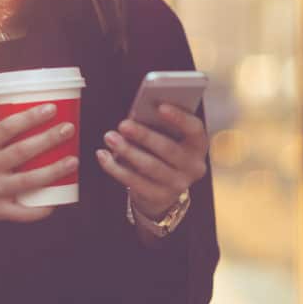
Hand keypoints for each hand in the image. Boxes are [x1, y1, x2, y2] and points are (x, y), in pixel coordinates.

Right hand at [0, 103, 76, 243]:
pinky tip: (58, 200)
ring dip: (53, 171)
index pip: (6, 128)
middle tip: (68, 129)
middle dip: (48, 139)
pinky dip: (42, 209)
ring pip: (28, 181)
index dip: (29, 117)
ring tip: (73, 161)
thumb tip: (32, 121)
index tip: (51, 108)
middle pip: (21, 152)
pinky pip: (24, 212)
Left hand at [96, 104, 208, 220]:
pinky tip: (103, 156)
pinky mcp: (160, 197)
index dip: (179, 117)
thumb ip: (159, 125)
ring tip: (110, 138)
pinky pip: (135, 182)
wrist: (164, 187)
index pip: (194, 129)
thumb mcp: (169, 136)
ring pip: (150, 166)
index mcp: (198, 145)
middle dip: (144, 136)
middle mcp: (193, 166)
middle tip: (123, 125)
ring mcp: (178, 184)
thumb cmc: (164, 150)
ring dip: (127, 151)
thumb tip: (137, 115)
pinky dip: (116, 168)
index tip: (160, 106)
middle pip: (168, 149)